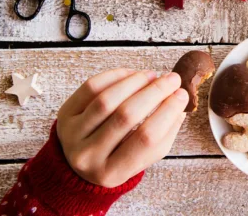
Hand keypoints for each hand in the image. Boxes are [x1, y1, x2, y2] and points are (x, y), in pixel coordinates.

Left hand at [56, 69, 188, 187]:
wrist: (78, 162)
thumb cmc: (118, 157)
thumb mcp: (143, 157)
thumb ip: (165, 134)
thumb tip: (180, 102)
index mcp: (112, 173)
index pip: (145, 139)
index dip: (167, 113)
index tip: (182, 95)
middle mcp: (88, 156)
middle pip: (126, 116)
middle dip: (154, 92)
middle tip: (172, 79)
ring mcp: (72, 134)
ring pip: (107, 99)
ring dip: (135, 82)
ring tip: (152, 75)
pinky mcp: (65, 114)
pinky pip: (91, 88)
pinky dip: (115, 76)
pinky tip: (132, 74)